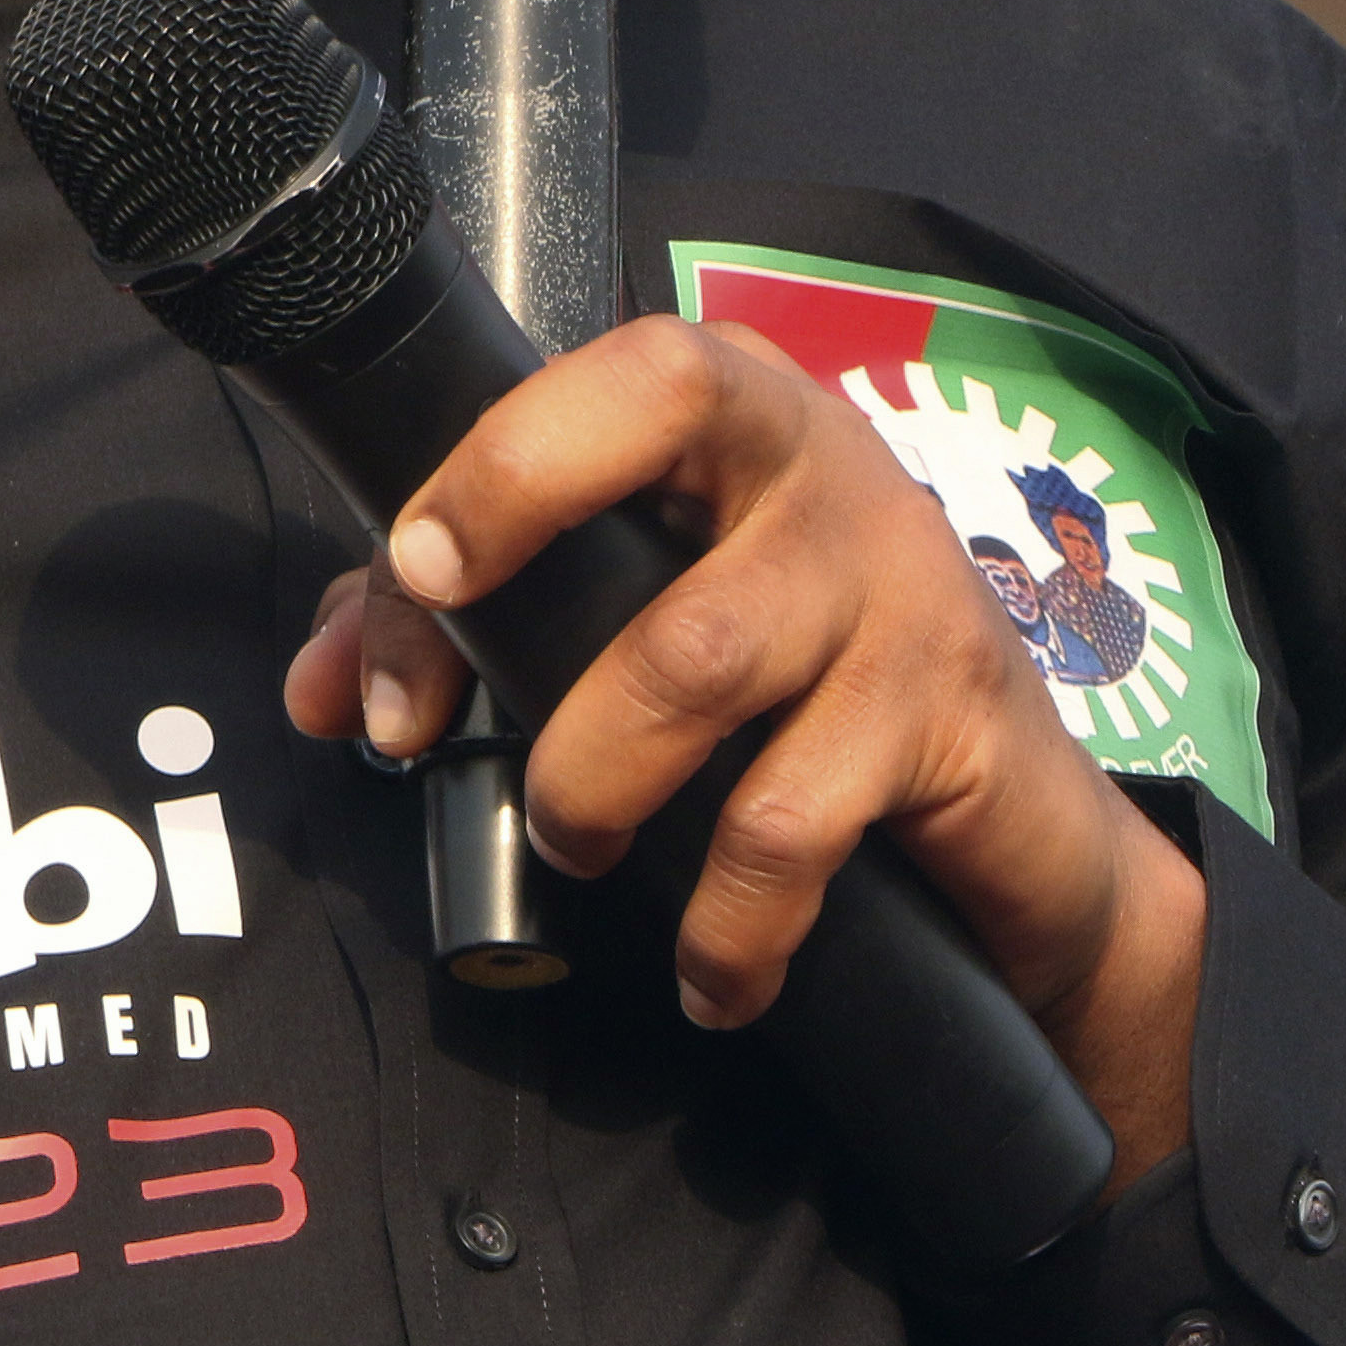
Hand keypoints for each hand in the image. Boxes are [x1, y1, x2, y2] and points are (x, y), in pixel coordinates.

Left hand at [282, 315, 1204, 1176]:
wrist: (1019, 818)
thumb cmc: (788, 682)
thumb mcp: (625, 620)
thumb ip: (457, 629)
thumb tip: (326, 696)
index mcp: (730, 404)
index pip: (626, 370)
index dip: (505, 458)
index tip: (420, 569)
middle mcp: (822, 456)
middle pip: (666, 437)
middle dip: (526, 564)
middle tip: (457, 734)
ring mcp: (899, 576)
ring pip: (701, 652)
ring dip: (597, 777)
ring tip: (579, 850)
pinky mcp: (951, 712)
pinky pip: (791, 825)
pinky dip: (722, 926)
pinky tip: (707, 974)